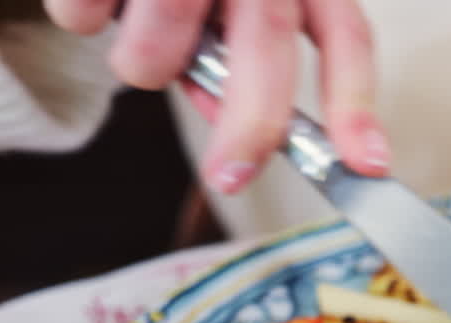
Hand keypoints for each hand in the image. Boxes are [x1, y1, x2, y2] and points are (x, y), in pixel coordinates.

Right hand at [44, 0, 389, 192]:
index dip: (356, 104)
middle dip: (250, 125)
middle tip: (231, 177)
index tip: (367, 165)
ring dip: (144, 64)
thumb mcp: (234, 9)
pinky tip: (105, 1)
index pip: (346, 37)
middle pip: (266, 45)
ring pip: (160, 44)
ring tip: (141, 35)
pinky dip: (83, 19)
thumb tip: (238, 135)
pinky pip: (86, 15)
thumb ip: (247, 65)